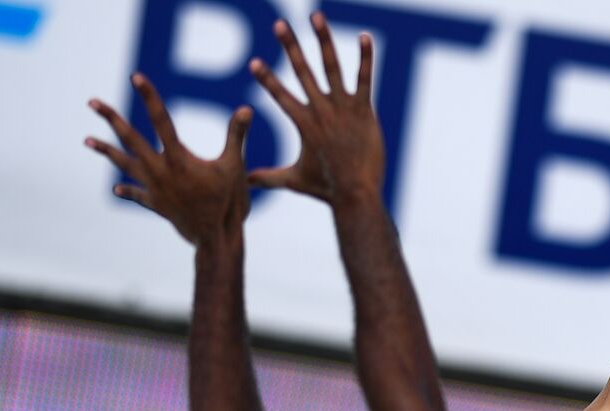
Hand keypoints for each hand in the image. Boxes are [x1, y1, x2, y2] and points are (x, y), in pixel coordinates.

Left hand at [85, 75, 251, 245]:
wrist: (216, 239)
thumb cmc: (228, 203)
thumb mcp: (235, 166)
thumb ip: (237, 136)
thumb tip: (246, 109)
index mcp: (179, 159)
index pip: (161, 120)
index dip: (149, 97)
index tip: (136, 78)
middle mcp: (161, 171)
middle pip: (130, 139)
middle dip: (111, 119)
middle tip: (92, 102)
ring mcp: (155, 188)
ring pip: (125, 164)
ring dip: (106, 151)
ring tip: (87, 140)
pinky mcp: (157, 204)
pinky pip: (138, 194)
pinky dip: (127, 190)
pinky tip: (116, 187)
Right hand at [249, 13, 383, 203]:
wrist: (356, 193)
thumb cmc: (326, 188)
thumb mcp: (294, 181)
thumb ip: (268, 178)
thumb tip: (244, 182)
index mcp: (303, 123)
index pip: (280, 95)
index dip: (267, 78)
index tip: (254, 62)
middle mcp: (320, 110)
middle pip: (302, 72)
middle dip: (290, 46)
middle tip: (279, 24)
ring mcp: (342, 108)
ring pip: (331, 67)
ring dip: (323, 39)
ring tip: (316, 16)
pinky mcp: (364, 110)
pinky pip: (364, 79)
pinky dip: (365, 58)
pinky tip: (364, 36)